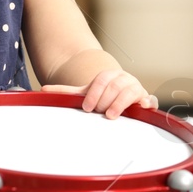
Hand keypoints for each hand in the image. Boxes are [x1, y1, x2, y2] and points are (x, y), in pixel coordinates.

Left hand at [40, 69, 155, 118]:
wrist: (118, 95)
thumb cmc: (101, 95)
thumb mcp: (84, 93)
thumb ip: (66, 92)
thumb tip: (43, 90)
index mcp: (108, 75)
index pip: (102, 80)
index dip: (94, 93)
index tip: (87, 108)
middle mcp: (123, 79)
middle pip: (115, 85)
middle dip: (106, 100)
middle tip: (99, 113)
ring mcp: (136, 88)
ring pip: (131, 91)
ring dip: (121, 102)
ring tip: (111, 115)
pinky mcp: (145, 100)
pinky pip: (149, 99)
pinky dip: (148, 102)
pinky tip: (142, 107)